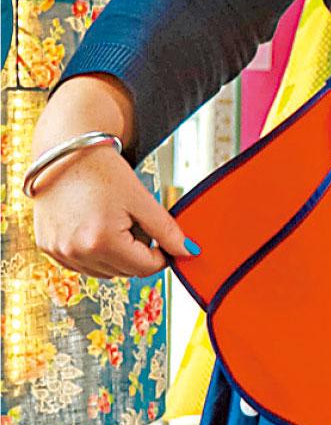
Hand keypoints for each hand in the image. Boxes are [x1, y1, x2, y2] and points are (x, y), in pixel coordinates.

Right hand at [30, 146, 192, 280]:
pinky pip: (83, 264)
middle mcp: (76, 251)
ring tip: (109, 220)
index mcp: (101, 241)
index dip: (159, 253)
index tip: (157, 235)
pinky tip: (92, 226)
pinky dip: (94, 252)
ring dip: (115, 254)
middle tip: (130, 220)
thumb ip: (166, 229)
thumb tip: (187, 252)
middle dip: (135, 251)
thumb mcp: (141, 199)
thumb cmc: (101, 170)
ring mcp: (60, 252)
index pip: (146, 268)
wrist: (65, 153)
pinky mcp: (49, 248)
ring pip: (105, 271)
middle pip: (125, 271)